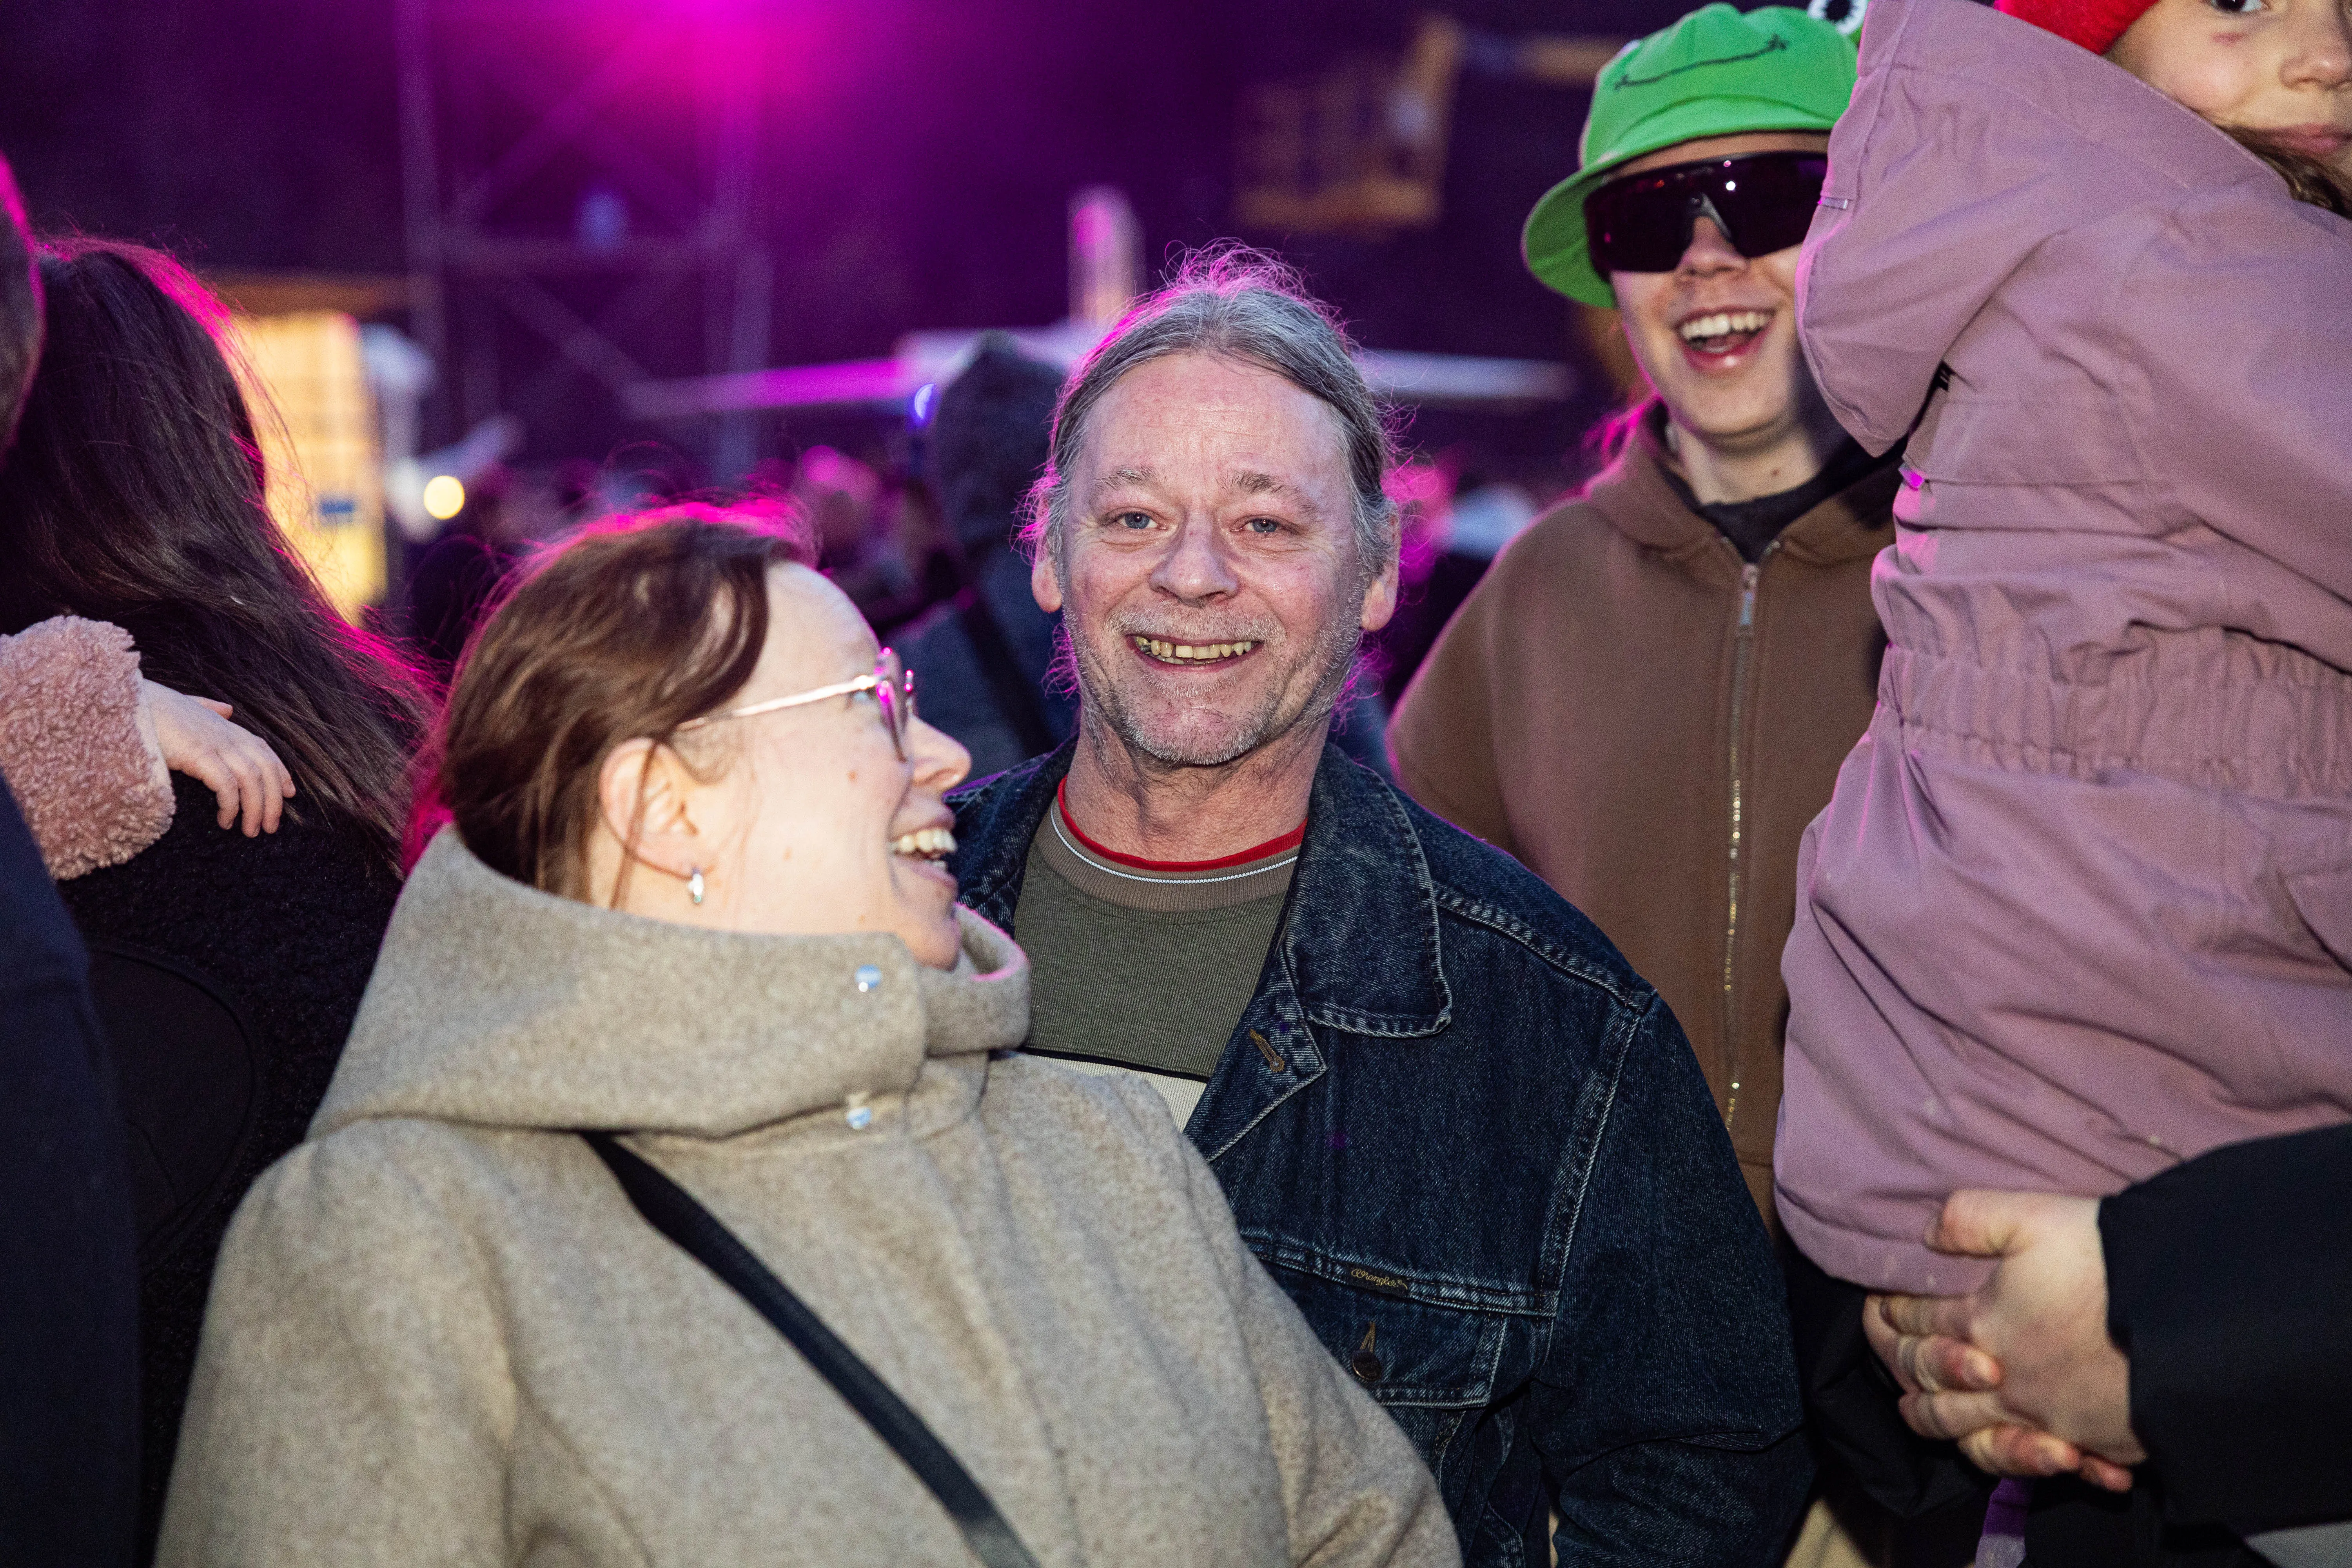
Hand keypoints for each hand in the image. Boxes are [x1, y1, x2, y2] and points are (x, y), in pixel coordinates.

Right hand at [140, 679, 296, 834]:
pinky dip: (231, 805)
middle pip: (265, 769)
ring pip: (251, 780)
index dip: (280, 772)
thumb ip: (209, 709)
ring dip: (255, 809)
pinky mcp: (199, 754)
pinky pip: (227, 785)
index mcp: (226, 726)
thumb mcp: (187, 706)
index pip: (264, 750)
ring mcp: (214, 743)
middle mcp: (227, 733)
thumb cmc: (152, 707)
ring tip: (251, 831)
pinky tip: (225, 821)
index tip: (289, 794)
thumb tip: (227, 709)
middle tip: (270, 826)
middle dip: (273, 800)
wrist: (126, 701)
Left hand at [1866, 1191, 2141, 1491]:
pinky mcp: (2093, 1442)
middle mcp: (2004, 1380)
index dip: (1891, 1308)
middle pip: (1931, 1385)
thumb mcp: (2033, 1216)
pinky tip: (2036, 1455)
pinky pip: (2046, 1464)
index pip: (1915, 1320)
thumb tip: (1928, 1232)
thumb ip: (1972, 1218)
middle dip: (1903, 1368)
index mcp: (1980, 1323)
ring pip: (1972, 1436)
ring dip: (1945, 1425)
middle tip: (1891, 1358)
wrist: (2194, 1317)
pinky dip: (2034, 1463)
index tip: (1877, 1303)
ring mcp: (2047, 1419)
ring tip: (1933, 1416)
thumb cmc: (2112, 1263)